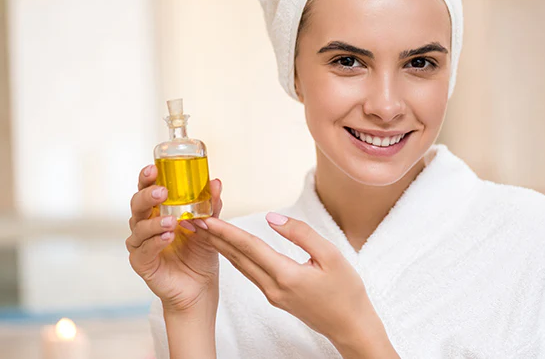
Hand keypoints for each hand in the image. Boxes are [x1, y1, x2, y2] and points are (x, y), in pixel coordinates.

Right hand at [126, 164, 222, 312]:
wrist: (200, 288)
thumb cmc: (200, 254)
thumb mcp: (210, 226)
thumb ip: (211, 205)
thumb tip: (215, 182)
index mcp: (159, 211)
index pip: (147, 189)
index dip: (147, 178)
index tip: (154, 169)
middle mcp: (145, 224)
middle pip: (137, 204)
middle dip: (147, 195)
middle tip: (163, 192)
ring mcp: (141, 244)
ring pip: (138, 227)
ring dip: (154, 221)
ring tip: (172, 221)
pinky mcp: (142, 263)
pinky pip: (144, 249)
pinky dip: (155, 242)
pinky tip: (167, 237)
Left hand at [190, 213, 383, 346]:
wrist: (351, 326)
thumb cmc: (346, 291)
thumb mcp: (331, 255)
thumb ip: (301, 234)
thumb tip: (272, 218)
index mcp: (286, 276)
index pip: (249, 247)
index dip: (227, 231)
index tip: (207, 218)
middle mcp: (273, 288)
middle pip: (238, 258)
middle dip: (215, 238)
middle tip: (194, 220)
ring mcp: (272, 295)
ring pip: (242, 267)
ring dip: (222, 248)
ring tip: (206, 232)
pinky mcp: (276, 297)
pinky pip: (251, 274)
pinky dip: (237, 258)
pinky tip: (231, 249)